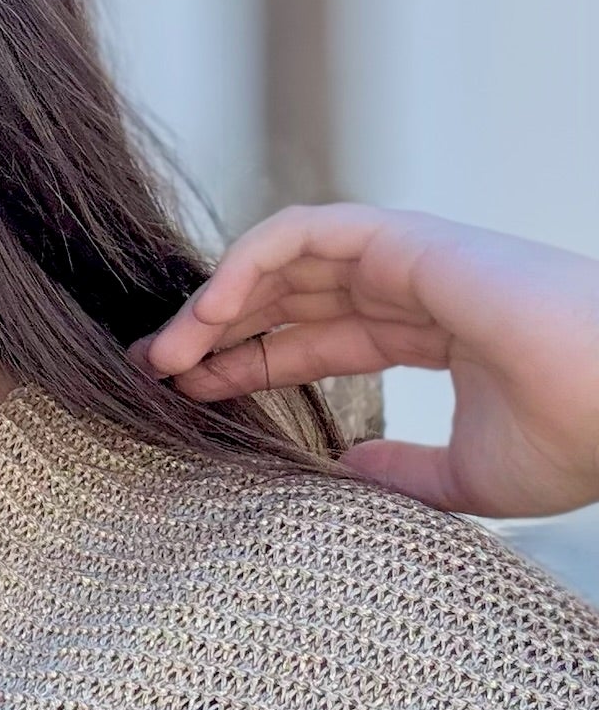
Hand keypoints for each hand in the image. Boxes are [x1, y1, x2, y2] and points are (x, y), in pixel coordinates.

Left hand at [125, 203, 598, 517]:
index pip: (319, 341)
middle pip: (291, 298)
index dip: (253, 364)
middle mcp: (414, 287)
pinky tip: (207, 312)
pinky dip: (247, 263)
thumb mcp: (472, 476)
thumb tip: (345, 469)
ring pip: (285, 263)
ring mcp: (409, 257)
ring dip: (218, 302)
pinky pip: (302, 233)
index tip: (193, 399)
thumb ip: (406, 472)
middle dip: (219, 331)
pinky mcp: (405, 236)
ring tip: (164, 353)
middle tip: (154, 373)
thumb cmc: (578, 436)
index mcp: (433, 332)